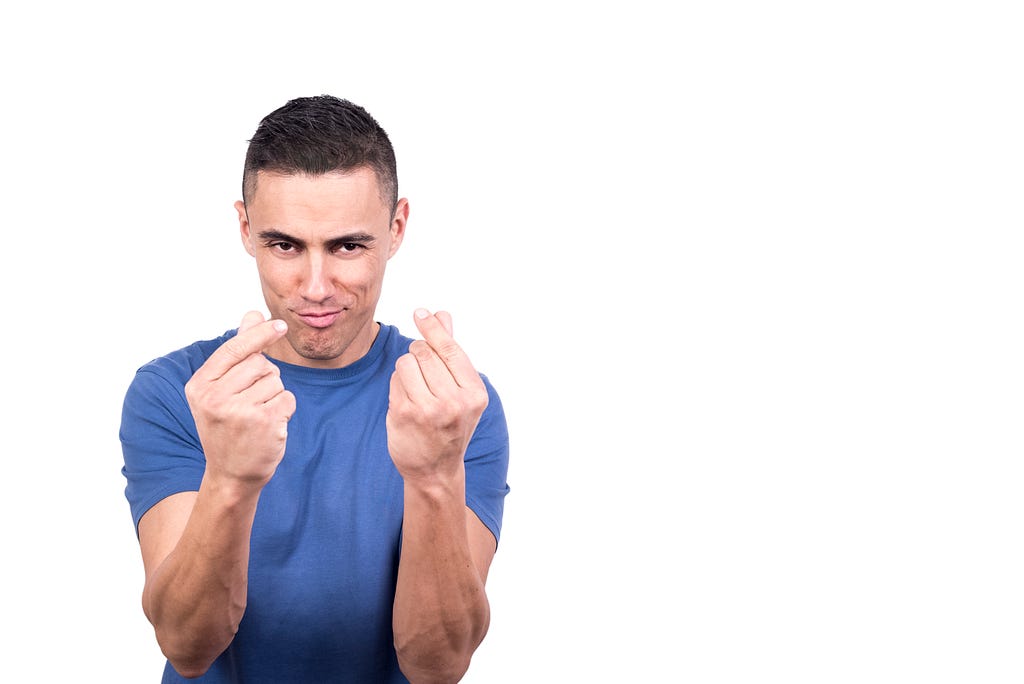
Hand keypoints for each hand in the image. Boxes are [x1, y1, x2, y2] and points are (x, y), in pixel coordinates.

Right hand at [184, 311, 296, 486]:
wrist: (231, 475)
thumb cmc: (227, 427)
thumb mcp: (221, 390)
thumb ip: (238, 352)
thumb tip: (253, 313)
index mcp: (199, 386)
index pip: (233, 349)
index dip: (258, 334)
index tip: (279, 324)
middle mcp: (215, 398)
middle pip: (260, 364)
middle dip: (264, 378)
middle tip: (250, 402)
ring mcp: (239, 411)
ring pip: (276, 380)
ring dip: (274, 395)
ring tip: (257, 416)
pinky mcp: (264, 422)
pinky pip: (288, 398)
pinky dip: (284, 409)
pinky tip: (269, 426)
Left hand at [386, 309, 488, 483]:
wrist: (435, 470)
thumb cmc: (450, 425)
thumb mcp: (461, 391)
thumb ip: (452, 352)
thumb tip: (443, 315)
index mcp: (474, 393)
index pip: (450, 349)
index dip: (433, 327)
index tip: (421, 312)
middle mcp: (455, 402)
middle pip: (424, 352)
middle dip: (419, 355)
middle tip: (424, 374)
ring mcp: (428, 410)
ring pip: (406, 363)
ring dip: (407, 370)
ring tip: (417, 390)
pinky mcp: (404, 414)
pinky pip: (394, 380)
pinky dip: (398, 385)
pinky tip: (407, 401)